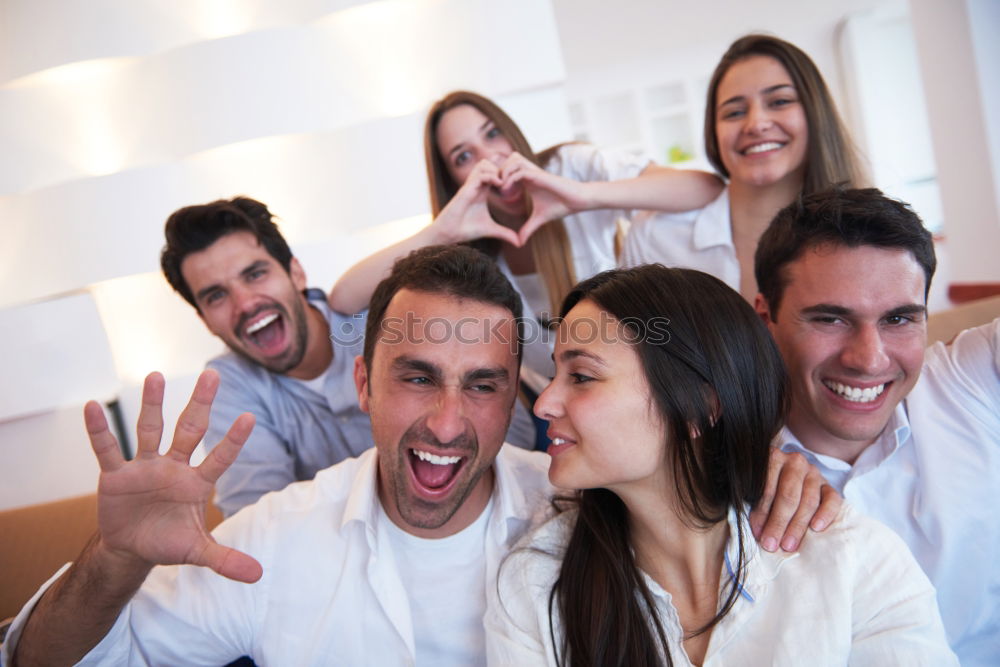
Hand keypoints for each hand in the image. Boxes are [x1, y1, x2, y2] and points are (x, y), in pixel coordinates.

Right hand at [88, 370, 261, 582]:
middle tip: (213, 374)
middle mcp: (174, 467)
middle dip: (200, 403)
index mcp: (197, 483)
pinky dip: (100, 431)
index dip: (233, 440)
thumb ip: (225, 559)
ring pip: (150, 430)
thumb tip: (258, 576)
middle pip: (190, 430)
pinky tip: (90, 407)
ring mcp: (145, 467)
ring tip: (156, 375)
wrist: (132, 548)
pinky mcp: (116, 476)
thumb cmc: (169, 542)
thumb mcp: (197, 552)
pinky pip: (108, 450)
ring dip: (152, 404)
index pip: (220, 458)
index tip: (250, 417)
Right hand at [432, 159, 520, 246]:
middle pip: (489, 163)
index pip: (494, 172)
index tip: (517, 185)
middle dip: (502, 169)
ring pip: (484, 164)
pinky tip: (500, 186)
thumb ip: (505, 233)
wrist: (449, 233)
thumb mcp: (491, 230)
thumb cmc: (467, 230)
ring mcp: (471, 185)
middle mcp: (476, 185)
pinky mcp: (466, 189)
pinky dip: (492, 177)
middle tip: (511, 181)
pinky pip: (480, 175)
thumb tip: (520, 243)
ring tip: (505, 184)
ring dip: (496, 170)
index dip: (506, 175)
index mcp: (482, 191)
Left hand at [498, 153, 589, 245]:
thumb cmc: (561, 206)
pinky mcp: (540, 175)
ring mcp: (535, 172)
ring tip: (502, 190)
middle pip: (507, 161)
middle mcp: (530, 173)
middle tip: (495, 189)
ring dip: (504, 173)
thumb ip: (528, 228)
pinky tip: (509, 193)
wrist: (577, 201)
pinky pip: (521, 172)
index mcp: (528, 180)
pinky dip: (511, 179)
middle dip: (498, 172)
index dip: (499, 179)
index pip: (508, 170)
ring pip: (513, 161)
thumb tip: (520, 242)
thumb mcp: (539, 219)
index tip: (495, 194)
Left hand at [749, 448, 841, 551]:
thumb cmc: (764, 488)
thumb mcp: (754, 490)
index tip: (758, 534)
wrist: (785, 478)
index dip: (762, 512)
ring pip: (809, 500)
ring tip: (788, 545)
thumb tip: (757, 530)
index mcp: (772, 458)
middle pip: (788, 495)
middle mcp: (795, 462)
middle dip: (779, 523)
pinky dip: (825, 514)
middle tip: (771, 545)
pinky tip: (816, 528)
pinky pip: (832, 499)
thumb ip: (754, 503)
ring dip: (797, 525)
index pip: (767, 487)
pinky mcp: (828, 485)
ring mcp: (814, 472)